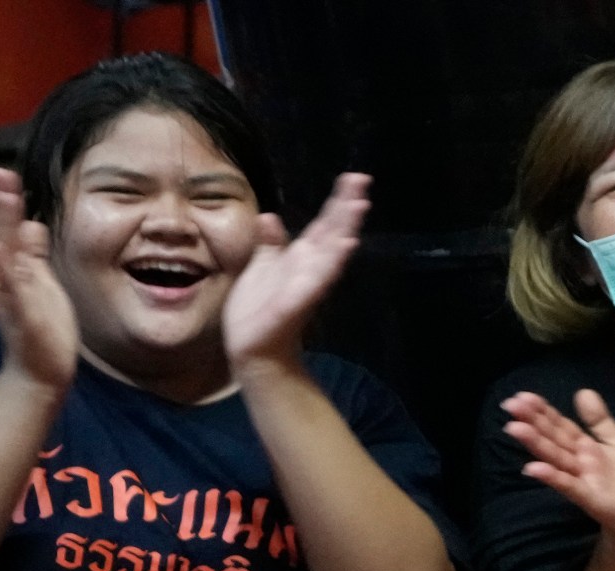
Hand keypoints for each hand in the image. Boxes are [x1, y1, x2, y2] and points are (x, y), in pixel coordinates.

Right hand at [0, 167, 77, 392]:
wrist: (38, 374)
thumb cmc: (42, 329)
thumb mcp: (42, 285)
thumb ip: (34, 256)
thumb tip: (32, 224)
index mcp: (16, 270)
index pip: (9, 229)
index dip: (6, 201)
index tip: (2, 172)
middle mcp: (9, 279)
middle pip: (2, 233)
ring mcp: (14, 296)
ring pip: (5, 256)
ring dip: (1, 226)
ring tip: (1, 197)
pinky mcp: (23, 315)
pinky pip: (11, 289)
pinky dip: (1, 268)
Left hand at [224, 172, 369, 371]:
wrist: (252, 349)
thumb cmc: (257, 310)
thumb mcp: (260, 267)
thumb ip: (270, 244)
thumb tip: (270, 216)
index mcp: (301, 257)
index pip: (324, 224)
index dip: (338, 202)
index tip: (352, 178)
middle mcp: (310, 267)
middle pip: (333, 231)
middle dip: (347, 207)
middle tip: (362, 180)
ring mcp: (307, 284)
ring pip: (331, 251)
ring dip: (346, 228)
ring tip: (359, 206)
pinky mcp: (297, 302)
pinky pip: (317, 280)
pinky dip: (331, 263)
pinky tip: (345, 246)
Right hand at [501, 389, 614, 537]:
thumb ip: (600, 420)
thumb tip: (583, 391)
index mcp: (584, 447)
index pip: (560, 425)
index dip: (543, 411)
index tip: (522, 396)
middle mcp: (578, 462)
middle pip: (553, 439)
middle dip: (532, 422)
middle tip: (509, 404)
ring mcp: (582, 480)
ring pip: (556, 459)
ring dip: (535, 444)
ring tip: (514, 428)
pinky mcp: (591, 499)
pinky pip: (570, 486)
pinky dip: (553, 477)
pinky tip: (533, 468)